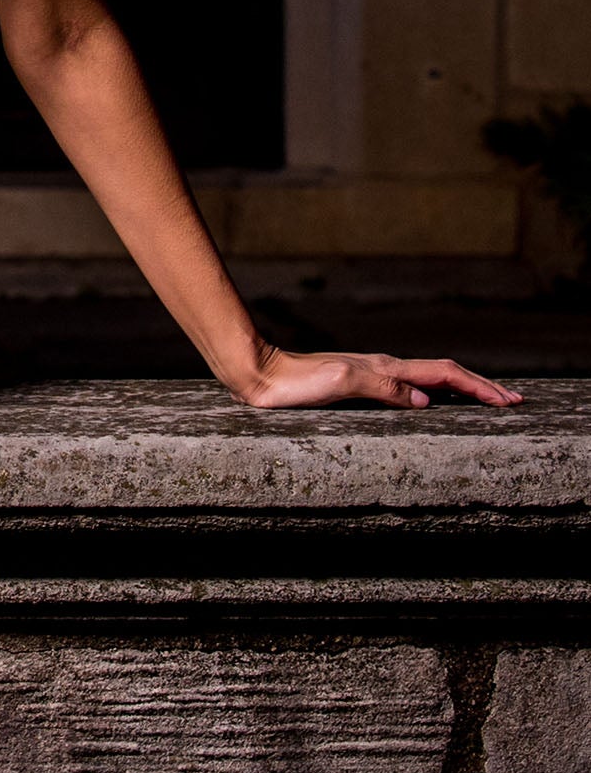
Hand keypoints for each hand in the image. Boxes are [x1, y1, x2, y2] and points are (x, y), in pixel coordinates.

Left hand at [229, 346, 520, 412]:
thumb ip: (382, 389)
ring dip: (461, 390)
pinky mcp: (359, 387)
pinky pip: (409, 389)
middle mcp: (384, 369)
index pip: (444, 374)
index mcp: (386, 368)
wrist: (261, 376)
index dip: (478, 387)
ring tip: (486, 401)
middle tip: (513, 401)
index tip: (507, 401)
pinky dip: (434, 395)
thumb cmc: (295, 383)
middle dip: (480, 386)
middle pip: (444, 374)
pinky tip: (434, 404)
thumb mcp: (340, 383)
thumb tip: (425, 402)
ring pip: (429, 380)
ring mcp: (373, 377)